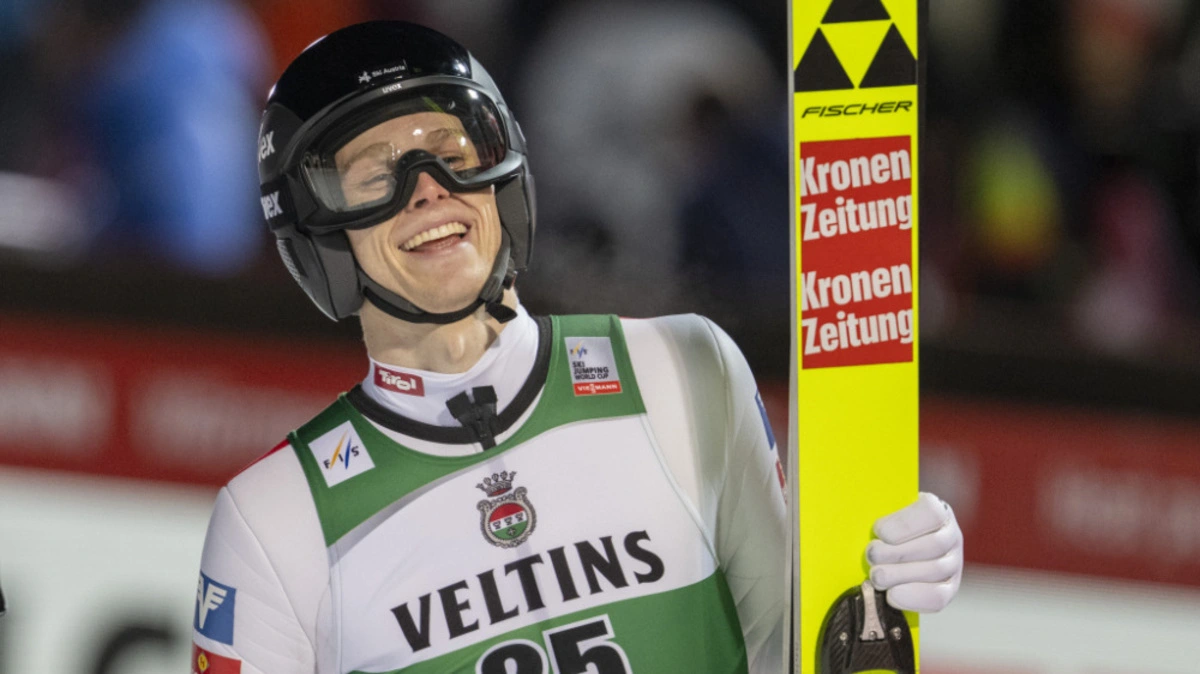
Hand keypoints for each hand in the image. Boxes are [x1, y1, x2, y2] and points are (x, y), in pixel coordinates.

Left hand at [866, 492, 962, 612]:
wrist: (894, 553)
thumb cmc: (885, 529)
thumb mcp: (884, 513)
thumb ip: (877, 509)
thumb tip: (853, 505)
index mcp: (937, 510)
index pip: (931, 513)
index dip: (904, 524)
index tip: (878, 531)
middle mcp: (951, 535)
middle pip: (934, 545)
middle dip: (896, 553)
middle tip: (871, 555)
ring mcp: (953, 563)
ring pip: (935, 570)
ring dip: (899, 575)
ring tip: (876, 576)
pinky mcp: (949, 589)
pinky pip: (938, 597)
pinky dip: (913, 598)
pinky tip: (891, 595)